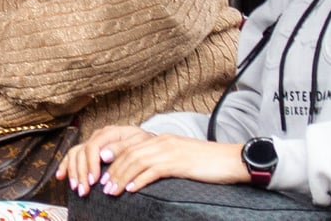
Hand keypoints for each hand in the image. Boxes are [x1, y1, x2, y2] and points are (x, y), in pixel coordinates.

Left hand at [55, 125, 248, 196]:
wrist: (230, 160)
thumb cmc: (206, 163)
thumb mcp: (180, 159)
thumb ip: (162, 162)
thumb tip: (144, 174)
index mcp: (162, 139)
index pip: (131, 145)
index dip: (113, 157)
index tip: (100, 171)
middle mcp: (163, 141)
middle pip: (129, 153)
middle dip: (111, 170)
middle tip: (100, 186)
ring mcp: (171, 150)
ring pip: (137, 161)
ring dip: (120, 177)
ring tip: (109, 191)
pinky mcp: (178, 162)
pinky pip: (153, 170)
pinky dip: (139, 180)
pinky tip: (130, 191)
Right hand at [56, 125, 149, 195]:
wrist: (145, 142)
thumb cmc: (142, 143)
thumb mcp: (138, 143)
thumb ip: (121, 148)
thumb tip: (103, 155)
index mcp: (110, 132)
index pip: (93, 146)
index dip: (91, 164)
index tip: (94, 180)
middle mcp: (98, 135)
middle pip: (82, 152)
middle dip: (81, 173)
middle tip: (84, 189)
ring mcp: (92, 141)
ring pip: (75, 154)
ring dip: (73, 172)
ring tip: (77, 188)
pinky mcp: (89, 149)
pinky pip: (73, 155)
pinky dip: (65, 165)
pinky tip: (61, 176)